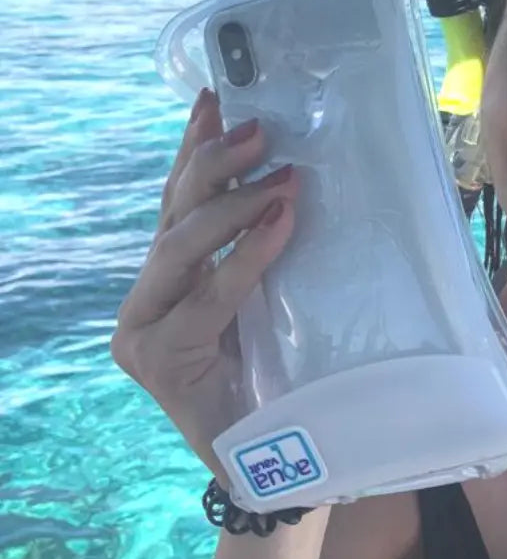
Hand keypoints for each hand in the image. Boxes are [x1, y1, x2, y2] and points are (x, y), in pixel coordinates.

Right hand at [111, 88, 300, 483]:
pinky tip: (281, 221)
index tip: (217, 96)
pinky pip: (207, 296)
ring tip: (282, 176)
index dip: (195, 147)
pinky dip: (246, 255)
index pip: (182, 201)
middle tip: (259, 127)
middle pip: (176, 214)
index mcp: (175, 277)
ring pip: (181, 245)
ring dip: (232, 204)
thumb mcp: (280, 297)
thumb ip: (272, 248)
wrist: (271, 462)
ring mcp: (145, 327)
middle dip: (214, 163)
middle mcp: (151, 295)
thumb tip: (308, 178)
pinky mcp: (156, 359)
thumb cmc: (282, 375)